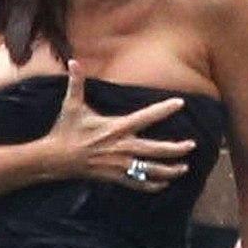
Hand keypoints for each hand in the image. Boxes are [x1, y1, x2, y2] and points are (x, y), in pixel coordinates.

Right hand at [47, 60, 195, 190]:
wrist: (55, 158)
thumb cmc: (65, 130)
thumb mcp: (71, 105)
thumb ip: (76, 83)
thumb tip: (73, 61)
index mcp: (116, 127)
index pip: (146, 116)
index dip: (164, 109)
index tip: (180, 103)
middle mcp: (122, 147)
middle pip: (156, 149)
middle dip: (176, 149)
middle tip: (192, 145)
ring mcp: (119, 164)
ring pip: (151, 170)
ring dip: (170, 170)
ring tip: (184, 168)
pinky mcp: (114, 177)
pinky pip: (137, 184)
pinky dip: (152, 186)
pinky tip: (164, 184)